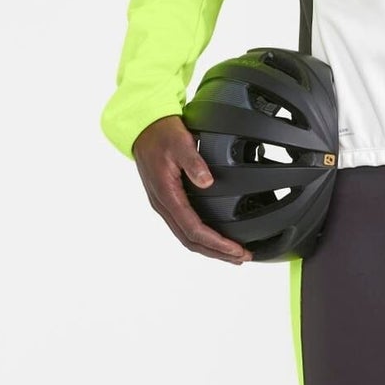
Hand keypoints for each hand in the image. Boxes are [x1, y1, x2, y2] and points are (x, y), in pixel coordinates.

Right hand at [132, 115, 252, 263]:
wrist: (143, 127)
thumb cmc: (161, 134)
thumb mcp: (180, 143)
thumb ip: (194, 162)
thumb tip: (206, 181)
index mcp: (167, 194)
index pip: (193, 229)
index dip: (216, 243)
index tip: (236, 249)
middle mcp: (164, 205)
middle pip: (191, 241)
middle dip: (217, 252)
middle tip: (241, 257)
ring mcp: (164, 204)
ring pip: (187, 237)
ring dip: (210, 248)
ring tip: (232, 254)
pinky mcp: (167, 201)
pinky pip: (184, 227)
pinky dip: (201, 238)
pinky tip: (215, 238)